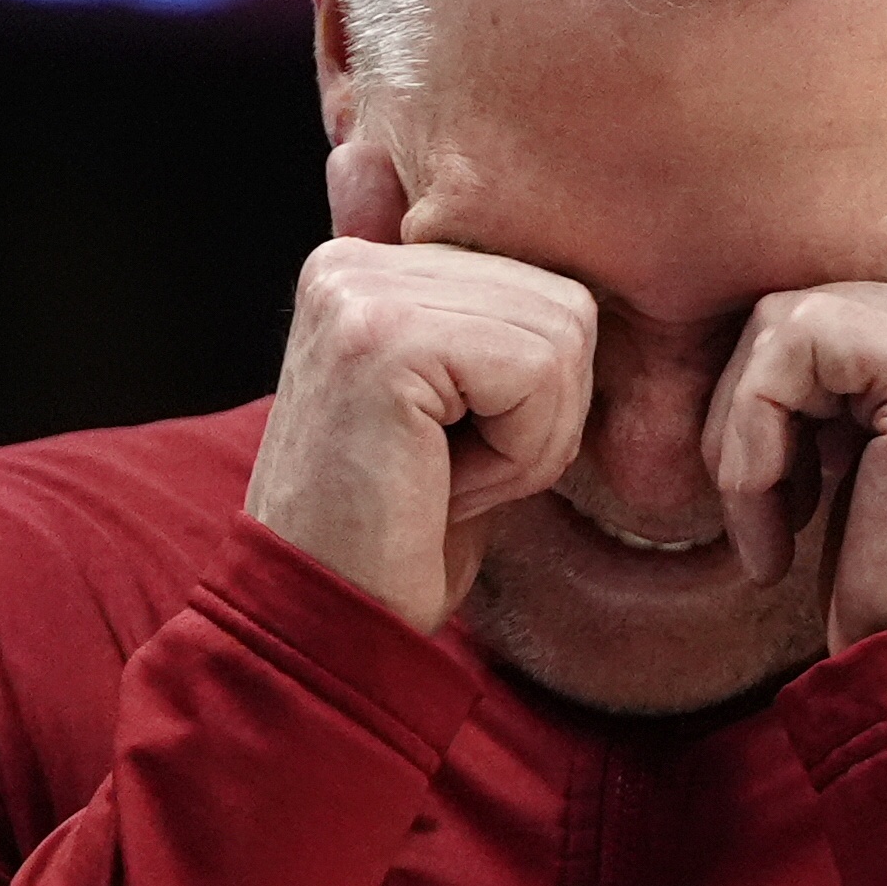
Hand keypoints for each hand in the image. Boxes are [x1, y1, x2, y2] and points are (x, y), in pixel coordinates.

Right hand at [245, 143, 597, 632]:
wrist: (321, 622)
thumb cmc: (398, 537)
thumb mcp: (455, 414)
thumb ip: (489, 334)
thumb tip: (556, 281)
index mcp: (367, 267)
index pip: (543, 285)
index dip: (535, 396)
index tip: (449, 453)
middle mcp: (354, 262)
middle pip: (565, 304)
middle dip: (542, 418)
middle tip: (449, 476)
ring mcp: (361, 292)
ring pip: (563, 338)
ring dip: (530, 441)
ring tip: (442, 479)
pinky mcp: (383, 338)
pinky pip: (537, 373)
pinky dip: (518, 453)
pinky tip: (440, 485)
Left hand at [704, 212, 886, 653]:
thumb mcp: (878, 452)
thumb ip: (871, 366)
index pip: (834, 307)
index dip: (783, 399)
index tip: (795, 495)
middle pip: (803, 305)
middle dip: (753, 415)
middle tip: (768, 516)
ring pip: (784, 322)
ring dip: (743, 436)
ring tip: (771, 526)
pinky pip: (786, 355)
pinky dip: (750, 445)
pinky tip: (777, 534)